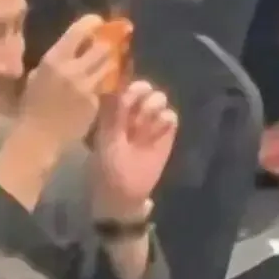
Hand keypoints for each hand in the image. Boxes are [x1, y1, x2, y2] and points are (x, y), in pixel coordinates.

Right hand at [19, 14, 112, 145]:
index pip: (79, 31)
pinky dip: (102, 85)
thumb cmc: (32, 105)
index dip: (93, 23)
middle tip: (111, 42)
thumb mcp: (37, 75)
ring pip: (108, 67)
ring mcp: (87, 87)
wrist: (39, 136)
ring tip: (107, 63)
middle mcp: (73, 70)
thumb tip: (75, 46)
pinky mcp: (96, 102)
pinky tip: (97, 88)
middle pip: (102, 47)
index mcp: (54, 59)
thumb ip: (57, 60)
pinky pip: (104, 86)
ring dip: (109, 63)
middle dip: (108, 43)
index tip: (99, 22)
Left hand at [92, 80, 178, 216]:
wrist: (125, 195)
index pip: (122, 86)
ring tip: (144, 125)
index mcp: (114, 112)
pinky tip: (156, 131)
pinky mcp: (166, 134)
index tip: (127, 89)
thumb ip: (113, 114)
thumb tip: (113, 87)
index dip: (126, 83)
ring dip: (152, 106)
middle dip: (142, 91)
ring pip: (159, 98)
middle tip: (138, 103)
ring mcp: (151, 122)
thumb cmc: (109, 168)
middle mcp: (133, 112)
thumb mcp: (107, 139)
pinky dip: (165, 119)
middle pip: (143, 87)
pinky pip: (171, 116)